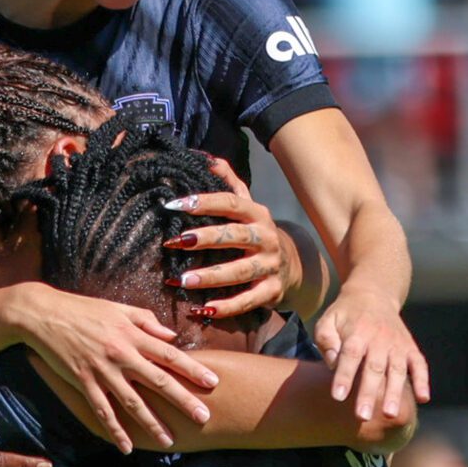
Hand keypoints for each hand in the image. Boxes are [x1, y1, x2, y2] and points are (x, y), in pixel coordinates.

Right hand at [16, 284, 218, 453]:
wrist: (44, 314)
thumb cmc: (84, 309)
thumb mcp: (119, 309)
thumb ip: (147, 322)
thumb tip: (171, 337)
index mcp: (133, 335)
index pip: (170, 354)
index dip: (193, 369)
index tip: (213, 382)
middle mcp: (122, 354)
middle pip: (159, 381)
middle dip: (183, 401)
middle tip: (204, 417)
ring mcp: (102, 371)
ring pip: (133, 402)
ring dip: (152, 424)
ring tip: (169, 441)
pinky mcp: (83, 383)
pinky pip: (102, 411)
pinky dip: (115, 430)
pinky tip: (127, 446)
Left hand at [164, 157, 299, 318]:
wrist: (293, 265)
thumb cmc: (256, 232)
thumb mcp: (247, 205)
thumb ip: (227, 181)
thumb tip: (202, 157)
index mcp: (256, 214)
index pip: (230, 203)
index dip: (204, 202)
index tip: (174, 205)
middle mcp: (265, 238)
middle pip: (234, 236)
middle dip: (204, 238)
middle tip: (175, 242)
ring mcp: (270, 266)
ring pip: (239, 271)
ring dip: (210, 276)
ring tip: (182, 281)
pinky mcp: (272, 292)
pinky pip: (248, 300)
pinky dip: (227, 307)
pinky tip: (203, 309)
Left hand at [313, 289, 430, 421]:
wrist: (374, 294)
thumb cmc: (345, 314)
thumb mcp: (328, 320)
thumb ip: (326, 339)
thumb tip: (332, 361)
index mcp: (357, 332)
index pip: (350, 355)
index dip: (344, 376)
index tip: (338, 396)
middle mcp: (380, 339)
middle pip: (374, 368)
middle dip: (369, 393)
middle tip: (363, 416)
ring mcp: (398, 344)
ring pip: (398, 370)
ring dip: (395, 392)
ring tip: (391, 414)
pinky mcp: (410, 348)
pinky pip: (419, 365)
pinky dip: (423, 380)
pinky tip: (423, 398)